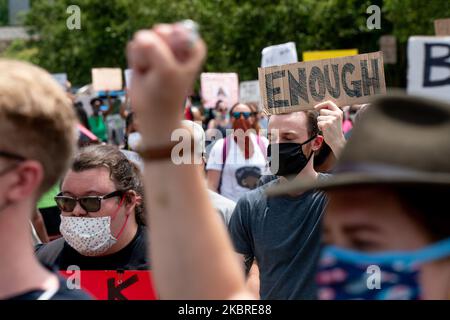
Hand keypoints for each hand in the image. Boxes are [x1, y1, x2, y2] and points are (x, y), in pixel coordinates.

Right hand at [126, 22, 206, 145]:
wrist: (153, 111)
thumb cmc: (166, 93)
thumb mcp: (166, 71)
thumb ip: (155, 48)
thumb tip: (139, 35)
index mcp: (193, 46)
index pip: (180, 32)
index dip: (172, 50)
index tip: (174, 67)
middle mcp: (177, 42)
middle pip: (161, 31)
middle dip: (157, 53)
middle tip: (161, 71)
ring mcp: (159, 45)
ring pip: (144, 36)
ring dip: (145, 58)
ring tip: (152, 73)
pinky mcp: (143, 50)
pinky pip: (133, 45)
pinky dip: (136, 61)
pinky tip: (143, 72)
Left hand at [314, 100, 345, 157]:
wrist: (337, 141)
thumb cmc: (334, 130)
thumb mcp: (336, 119)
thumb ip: (330, 113)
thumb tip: (319, 107)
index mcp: (339, 112)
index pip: (329, 102)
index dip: (321, 104)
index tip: (316, 107)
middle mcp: (336, 114)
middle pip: (322, 111)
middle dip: (321, 117)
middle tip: (327, 124)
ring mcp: (332, 119)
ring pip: (319, 117)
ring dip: (320, 122)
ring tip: (327, 127)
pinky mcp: (327, 124)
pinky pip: (318, 122)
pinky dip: (320, 127)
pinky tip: (325, 130)